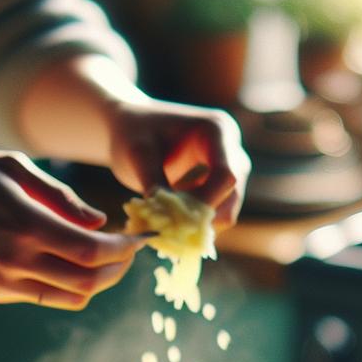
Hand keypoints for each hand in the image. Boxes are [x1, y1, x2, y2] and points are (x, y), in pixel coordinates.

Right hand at [0, 146, 139, 310]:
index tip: (140, 238)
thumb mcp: (15, 167)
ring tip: (107, 258)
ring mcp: (4, 281)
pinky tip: (72, 260)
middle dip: (118, 269)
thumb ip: (61, 197)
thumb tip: (99, 223)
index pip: (90, 251)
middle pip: (88, 281)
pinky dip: (70, 283)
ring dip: (98, 281)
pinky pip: (48, 296)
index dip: (123, 250)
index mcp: (24, 224)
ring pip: (72, 297)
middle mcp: (15, 260)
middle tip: (129, 251)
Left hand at [106, 99, 249, 227]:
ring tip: (164, 228)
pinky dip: (193, 223)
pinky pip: (214, 212)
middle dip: (203, 217)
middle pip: (232, 194)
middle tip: (171, 234)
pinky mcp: (217, 185)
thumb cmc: (132, 133)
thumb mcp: (138, 155)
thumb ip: (154, 183)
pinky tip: (167, 224)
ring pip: (226, 209)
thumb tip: (167, 220)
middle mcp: (230, 148)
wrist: (129, 127)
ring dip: (198, 224)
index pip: (226, 174)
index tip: (177, 223)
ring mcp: (227, 168)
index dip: (206, 202)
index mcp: (216, 130)